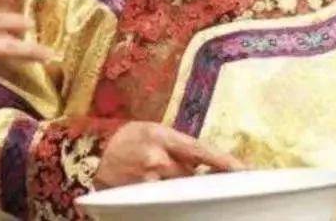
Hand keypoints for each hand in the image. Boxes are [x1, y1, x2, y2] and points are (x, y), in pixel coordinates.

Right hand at [94, 121, 243, 188]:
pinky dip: (166, 200)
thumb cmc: (127, 139)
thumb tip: (206, 163)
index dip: (224, 161)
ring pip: (178, 192)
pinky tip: (163, 196)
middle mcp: (157, 158)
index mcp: (163, 137)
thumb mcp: (154, 132)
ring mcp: (147, 181)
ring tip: (170, 183)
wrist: (91, 153)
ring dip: (180, 190)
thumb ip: (180, 146)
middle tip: (205, 183)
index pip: (201, 150)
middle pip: (192, 177)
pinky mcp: (138, 198)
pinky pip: (162, 202)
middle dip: (198, 180)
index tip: (244, 170)